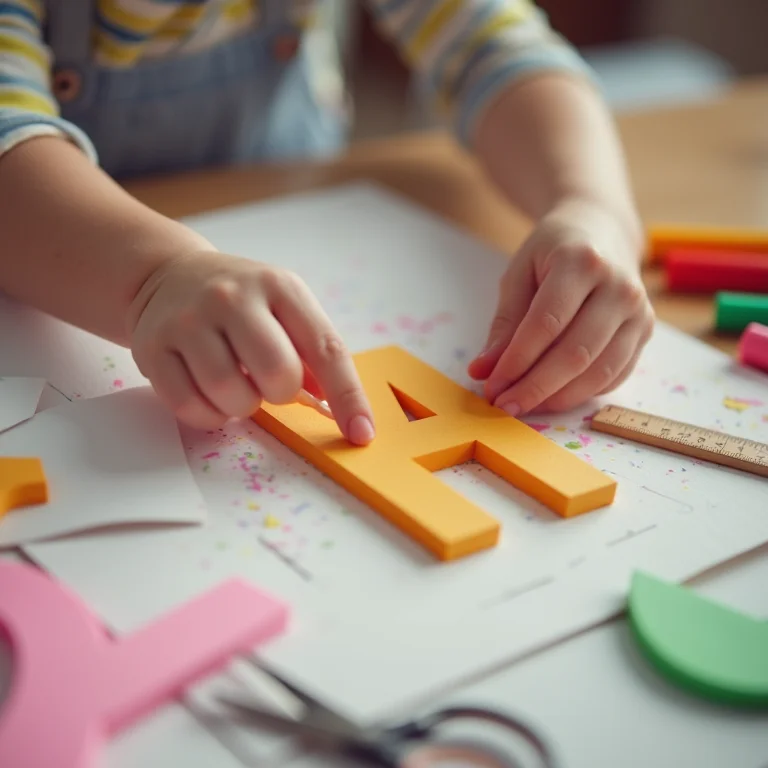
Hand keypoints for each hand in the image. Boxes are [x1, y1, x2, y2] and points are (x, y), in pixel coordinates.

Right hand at [128, 251, 374, 443]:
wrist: (169, 275)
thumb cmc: (242, 302)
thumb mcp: (284, 308)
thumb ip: (314, 354)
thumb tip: (345, 411)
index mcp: (279, 287)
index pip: (326, 348)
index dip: (347, 397)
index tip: (361, 433)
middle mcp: (232, 297)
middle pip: (277, 374)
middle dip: (280, 393)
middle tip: (267, 382)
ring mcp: (188, 320)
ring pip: (231, 396)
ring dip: (242, 406)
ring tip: (236, 383)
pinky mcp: (153, 347)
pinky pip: (190, 408)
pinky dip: (210, 415)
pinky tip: (210, 393)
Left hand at [468, 199, 653, 414]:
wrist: (603, 230)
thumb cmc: (553, 252)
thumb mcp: (520, 274)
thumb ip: (504, 324)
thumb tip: (483, 372)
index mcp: (582, 262)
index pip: (546, 324)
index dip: (517, 361)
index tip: (492, 386)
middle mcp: (619, 287)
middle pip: (575, 354)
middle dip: (535, 387)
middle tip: (504, 405)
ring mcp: (639, 311)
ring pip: (598, 372)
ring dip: (557, 398)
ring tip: (524, 406)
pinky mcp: (646, 332)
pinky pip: (614, 376)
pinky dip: (581, 394)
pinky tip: (552, 397)